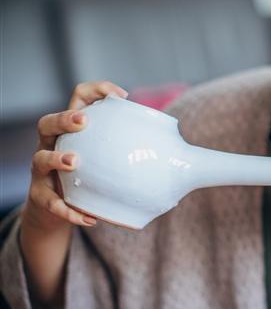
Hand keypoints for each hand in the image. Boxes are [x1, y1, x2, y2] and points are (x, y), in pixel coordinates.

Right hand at [21, 81, 128, 229]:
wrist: (61, 211)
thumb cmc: (93, 179)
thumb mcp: (111, 162)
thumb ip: (142, 155)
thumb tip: (192, 161)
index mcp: (74, 131)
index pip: (79, 98)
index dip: (96, 90)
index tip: (121, 96)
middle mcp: (53, 146)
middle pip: (47, 123)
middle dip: (64, 119)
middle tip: (83, 121)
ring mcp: (42, 171)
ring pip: (39, 159)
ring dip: (56, 159)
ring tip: (73, 163)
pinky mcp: (40, 197)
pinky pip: (51, 203)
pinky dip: (69, 210)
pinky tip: (89, 218)